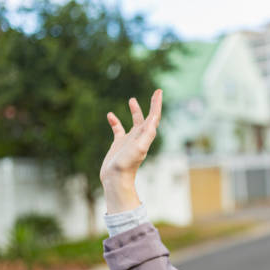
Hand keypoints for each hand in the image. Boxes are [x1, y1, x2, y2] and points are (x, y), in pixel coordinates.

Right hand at [100, 89, 161, 212]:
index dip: (157, 104)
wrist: (116, 178)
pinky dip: (115, 121)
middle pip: (148, 117)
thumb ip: (147, 134)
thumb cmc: (127, 164)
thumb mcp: (139, 147)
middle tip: (155, 93)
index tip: (159, 91)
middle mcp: (140, 136)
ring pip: (134, 122)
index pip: (154, 116)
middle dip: (152, 105)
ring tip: (132, 100)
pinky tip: (110, 115)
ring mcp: (129, 140)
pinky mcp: (118, 144)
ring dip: (135, 111)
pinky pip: (117, 129)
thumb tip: (153, 119)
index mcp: (146, 135)